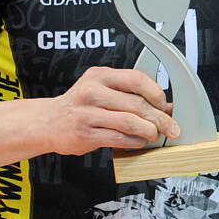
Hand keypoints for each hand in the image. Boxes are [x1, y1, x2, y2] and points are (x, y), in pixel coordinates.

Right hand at [49, 67, 180, 154]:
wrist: (48, 122)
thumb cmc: (80, 105)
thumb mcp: (102, 90)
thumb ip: (131, 95)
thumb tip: (166, 107)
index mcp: (100, 76)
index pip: (136, 79)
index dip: (156, 93)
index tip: (165, 104)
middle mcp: (92, 91)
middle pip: (136, 104)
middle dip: (159, 118)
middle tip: (170, 127)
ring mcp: (87, 113)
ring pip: (130, 122)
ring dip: (149, 131)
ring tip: (154, 135)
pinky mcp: (85, 134)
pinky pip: (119, 138)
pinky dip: (135, 142)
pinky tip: (139, 141)